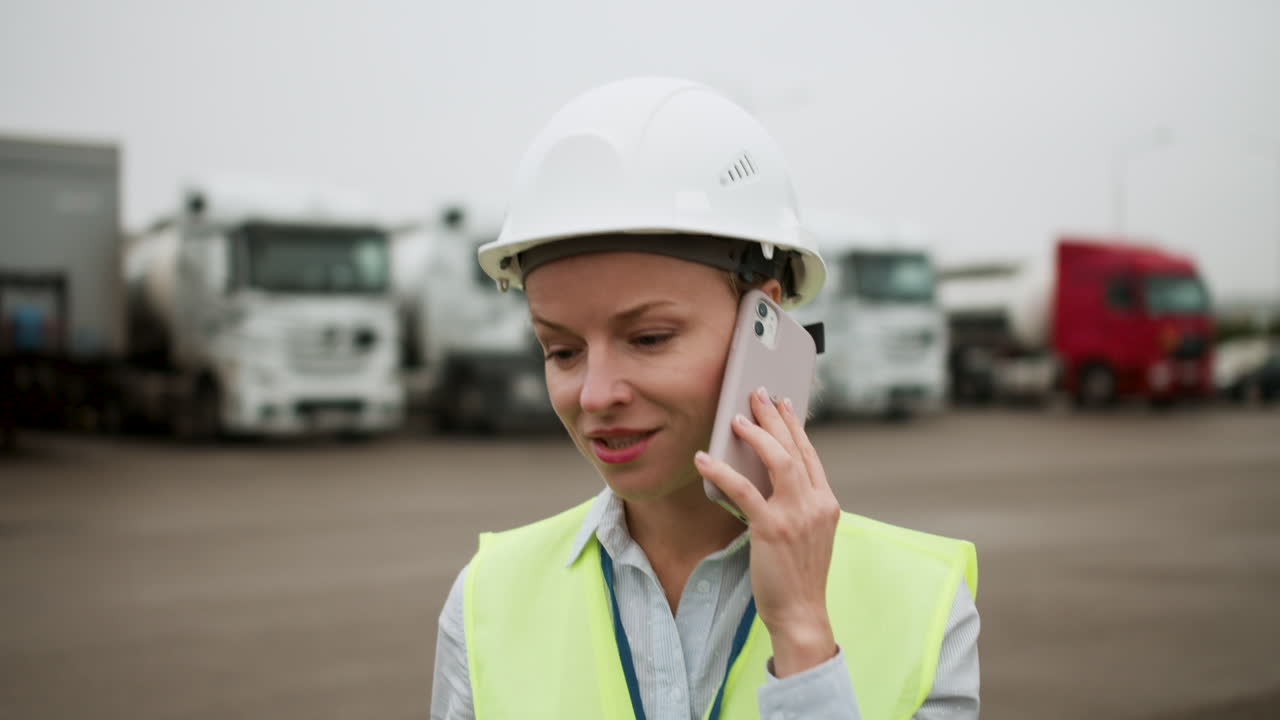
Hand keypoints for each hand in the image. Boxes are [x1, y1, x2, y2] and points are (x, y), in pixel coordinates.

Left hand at [695, 387, 839, 676]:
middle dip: (774, 417)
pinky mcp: (772, 529)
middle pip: (795, 448)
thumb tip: (766, 478)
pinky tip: (704, 460)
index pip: (811, 454)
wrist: (801, 613)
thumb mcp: (807, 534)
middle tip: (758, 394)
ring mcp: (796, 516)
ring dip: (755, 434)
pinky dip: (722, 471)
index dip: (795, 426)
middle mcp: (816, 504)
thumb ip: (796, 505)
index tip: (784, 404)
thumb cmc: (798, 576)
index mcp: (827, 503)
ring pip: (778, 460)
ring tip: (736, 418)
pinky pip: (744, 490)